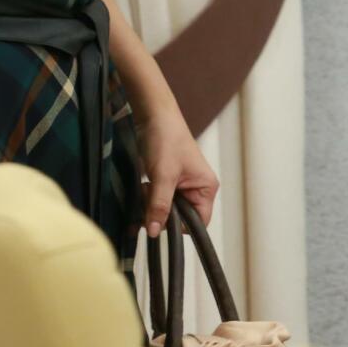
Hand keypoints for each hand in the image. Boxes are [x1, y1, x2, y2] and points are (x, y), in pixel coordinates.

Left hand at [137, 109, 218, 237]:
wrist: (152, 114)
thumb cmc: (166, 137)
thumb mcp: (163, 175)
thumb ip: (159, 205)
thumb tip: (154, 231)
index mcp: (206, 189)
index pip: (197, 223)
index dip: (179, 226)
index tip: (160, 221)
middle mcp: (197, 189)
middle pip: (180, 217)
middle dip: (161, 213)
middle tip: (147, 203)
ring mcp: (182, 185)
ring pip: (166, 208)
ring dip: (152, 205)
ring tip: (145, 189)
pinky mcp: (167, 180)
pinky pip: (158, 199)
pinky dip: (148, 198)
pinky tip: (142, 187)